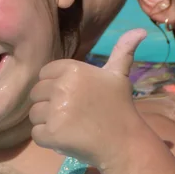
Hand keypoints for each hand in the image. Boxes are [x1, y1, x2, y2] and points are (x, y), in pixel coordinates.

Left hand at [29, 28, 150, 169]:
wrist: (124, 143)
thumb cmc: (120, 107)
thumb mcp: (119, 76)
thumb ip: (122, 51)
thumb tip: (140, 30)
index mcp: (73, 69)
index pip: (44, 74)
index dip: (54, 86)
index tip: (72, 97)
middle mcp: (62, 87)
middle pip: (36, 94)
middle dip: (49, 104)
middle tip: (72, 114)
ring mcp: (55, 111)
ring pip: (34, 114)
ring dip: (47, 122)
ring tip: (69, 126)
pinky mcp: (51, 133)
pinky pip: (36, 134)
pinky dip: (48, 139)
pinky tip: (66, 138)